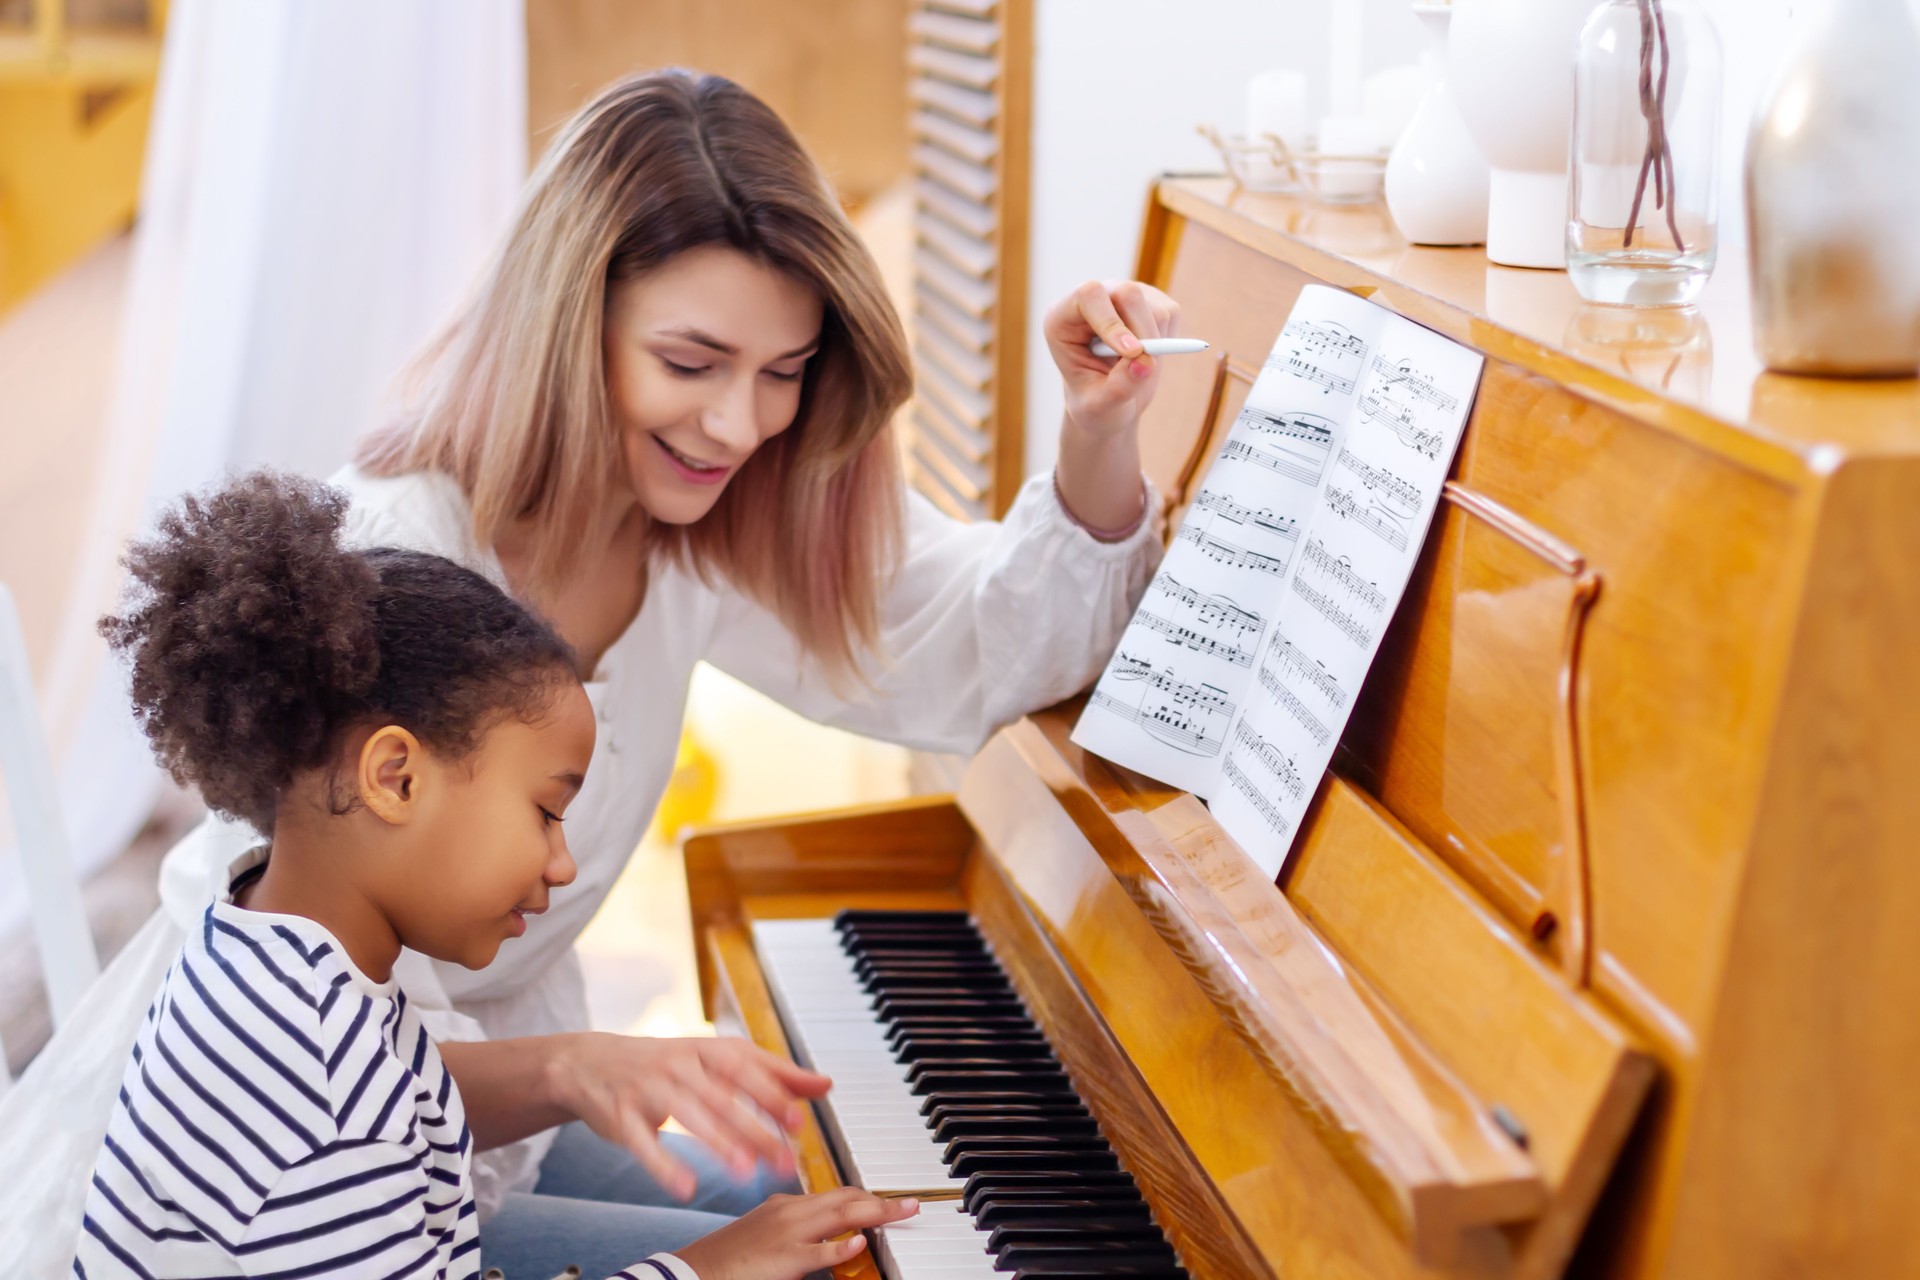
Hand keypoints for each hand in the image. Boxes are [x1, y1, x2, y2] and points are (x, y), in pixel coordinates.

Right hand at [550, 1033, 830, 1199]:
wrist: (590, 1062)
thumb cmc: (665, 1063)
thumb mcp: (717, 1058)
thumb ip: (771, 1073)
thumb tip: (824, 1084)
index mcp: (707, 1049)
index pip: (745, 1069)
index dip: (772, 1093)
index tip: (798, 1121)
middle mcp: (679, 1065)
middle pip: (722, 1097)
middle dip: (755, 1129)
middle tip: (783, 1159)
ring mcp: (649, 1089)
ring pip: (688, 1117)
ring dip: (718, 1144)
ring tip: (745, 1170)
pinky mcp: (622, 1117)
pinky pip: (645, 1144)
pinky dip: (665, 1166)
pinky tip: (686, 1187)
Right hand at [673, 1188, 919, 1279]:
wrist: (695, 1270)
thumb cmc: (729, 1257)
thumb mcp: (767, 1231)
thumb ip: (798, 1228)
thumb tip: (832, 1232)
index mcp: (785, 1205)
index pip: (835, 1194)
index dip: (866, 1196)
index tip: (889, 1201)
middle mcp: (789, 1212)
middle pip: (844, 1198)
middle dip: (880, 1200)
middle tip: (910, 1203)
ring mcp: (787, 1234)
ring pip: (838, 1215)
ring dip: (876, 1212)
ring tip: (903, 1213)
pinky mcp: (783, 1259)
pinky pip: (818, 1251)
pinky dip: (840, 1245)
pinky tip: (859, 1242)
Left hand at [1044, 279, 1181, 439]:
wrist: (1109, 400)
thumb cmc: (1093, 402)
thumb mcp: (1099, 406)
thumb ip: (1118, 389)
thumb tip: (1145, 363)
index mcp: (1062, 318)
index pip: (1088, 297)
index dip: (1110, 321)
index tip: (1130, 353)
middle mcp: (1092, 299)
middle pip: (1127, 294)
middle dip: (1143, 333)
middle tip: (1147, 366)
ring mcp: (1121, 295)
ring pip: (1152, 306)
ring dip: (1155, 342)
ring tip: (1135, 367)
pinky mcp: (1149, 300)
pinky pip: (1169, 312)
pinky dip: (1167, 339)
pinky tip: (1147, 355)